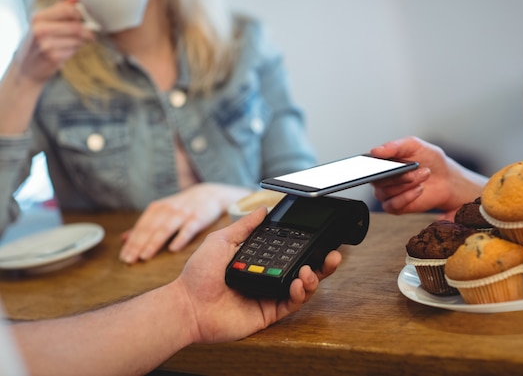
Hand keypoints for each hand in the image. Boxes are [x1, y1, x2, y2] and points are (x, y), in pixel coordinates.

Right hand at [13, 0, 94, 83]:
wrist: (28, 67)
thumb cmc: (39, 42)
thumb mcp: (44, 23)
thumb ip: (60, 9)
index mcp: (38, 18)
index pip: (67, 9)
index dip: (80, 14)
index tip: (84, 18)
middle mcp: (40, 30)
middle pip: (76, 26)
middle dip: (87, 31)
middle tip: (90, 34)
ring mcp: (46, 44)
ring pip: (78, 39)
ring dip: (82, 41)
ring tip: (77, 42)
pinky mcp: (53, 57)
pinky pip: (75, 50)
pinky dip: (76, 49)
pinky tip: (69, 50)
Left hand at [119, 183, 251, 262]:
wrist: (210, 194)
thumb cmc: (183, 207)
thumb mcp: (162, 211)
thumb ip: (144, 226)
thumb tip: (123, 239)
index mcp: (157, 209)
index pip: (141, 227)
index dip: (131, 243)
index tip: (123, 258)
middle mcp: (168, 209)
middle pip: (150, 229)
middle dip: (138, 245)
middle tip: (129, 260)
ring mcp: (183, 213)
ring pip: (166, 229)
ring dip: (154, 243)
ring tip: (144, 257)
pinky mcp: (198, 218)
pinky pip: (188, 229)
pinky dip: (180, 238)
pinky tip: (173, 249)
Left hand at [173, 207, 341, 342]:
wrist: (188, 304)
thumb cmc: (199, 274)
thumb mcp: (222, 240)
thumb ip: (244, 226)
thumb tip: (262, 209)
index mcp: (259, 260)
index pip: (290, 251)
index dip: (307, 246)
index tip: (321, 237)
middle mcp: (268, 276)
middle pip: (303, 269)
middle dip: (322, 264)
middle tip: (334, 255)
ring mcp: (270, 295)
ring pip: (302, 288)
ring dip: (312, 278)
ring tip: (309, 271)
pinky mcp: (269, 313)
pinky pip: (291, 304)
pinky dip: (299, 294)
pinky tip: (297, 284)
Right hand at [369, 136, 486, 214]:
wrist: (446, 178)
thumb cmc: (429, 160)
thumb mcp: (414, 146)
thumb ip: (395, 146)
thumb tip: (375, 151)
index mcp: (381, 161)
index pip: (368, 163)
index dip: (372, 165)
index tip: (382, 165)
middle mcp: (381, 178)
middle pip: (377, 180)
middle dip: (397, 175)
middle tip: (414, 169)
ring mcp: (387, 193)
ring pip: (386, 192)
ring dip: (406, 184)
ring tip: (423, 176)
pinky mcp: (395, 206)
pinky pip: (393, 205)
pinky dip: (406, 197)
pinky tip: (418, 189)